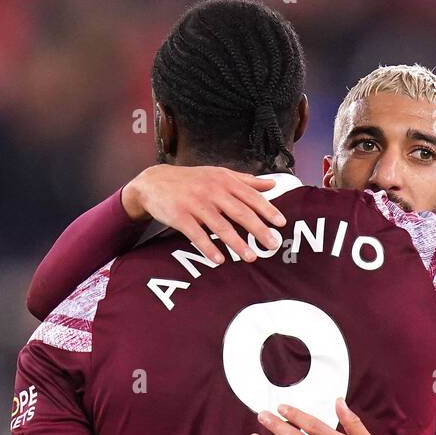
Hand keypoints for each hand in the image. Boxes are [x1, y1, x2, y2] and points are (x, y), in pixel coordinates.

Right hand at [121, 165, 285, 264]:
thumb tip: (272, 183)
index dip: (267, 210)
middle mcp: (212, 191)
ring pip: (220, 226)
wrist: (154, 181)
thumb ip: (246, 180)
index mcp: (224, 180)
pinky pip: (197, 235)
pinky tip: (220, 260)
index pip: (250, 196)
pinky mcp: (180, 216)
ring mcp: (195, 204)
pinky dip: (209, 248)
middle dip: (258, 229)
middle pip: (240, 212)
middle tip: (273, 245)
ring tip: (251, 257)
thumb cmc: (192, 180)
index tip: (281, 223)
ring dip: (237, 243)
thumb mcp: (219, 174)